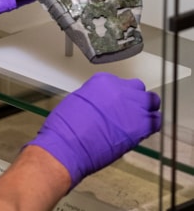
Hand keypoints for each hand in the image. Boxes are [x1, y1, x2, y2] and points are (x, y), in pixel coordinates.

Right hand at [25, 72, 160, 188]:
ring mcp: (133, 106)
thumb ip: (97, 97)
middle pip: (138, 88)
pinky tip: (143, 131)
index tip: (118, 104)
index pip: (121, 83)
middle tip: (130, 111)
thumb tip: (104, 105)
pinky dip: (152, 125)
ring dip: (147, 109)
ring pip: (152, 101)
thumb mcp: (79, 99)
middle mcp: (121, 89)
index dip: (120, 95)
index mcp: (104, 80)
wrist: (69, 143)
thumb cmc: (67, 125)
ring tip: (139, 121)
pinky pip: (156, 121)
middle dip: (136, 98)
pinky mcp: (141, 125)